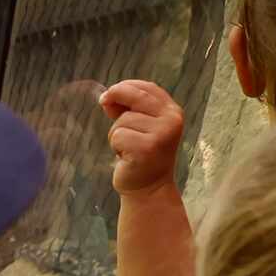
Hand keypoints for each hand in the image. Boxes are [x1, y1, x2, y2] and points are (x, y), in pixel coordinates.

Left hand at [101, 81, 185, 195]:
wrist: (149, 189)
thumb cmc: (142, 156)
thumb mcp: (139, 128)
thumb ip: (128, 110)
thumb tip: (108, 97)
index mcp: (172, 111)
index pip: (148, 88)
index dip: (126, 86)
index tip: (109, 93)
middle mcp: (171, 120)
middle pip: (135, 96)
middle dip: (115, 96)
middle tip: (103, 102)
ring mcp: (160, 134)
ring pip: (123, 120)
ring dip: (117, 134)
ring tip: (127, 149)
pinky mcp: (146, 148)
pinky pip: (118, 136)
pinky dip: (115, 146)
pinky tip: (125, 157)